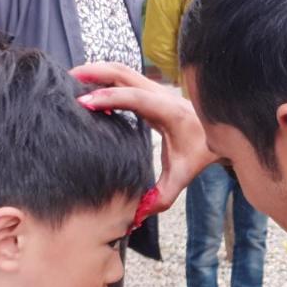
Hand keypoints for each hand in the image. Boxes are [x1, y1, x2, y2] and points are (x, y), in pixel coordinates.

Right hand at [72, 63, 217, 213]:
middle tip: (66, 78)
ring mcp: (157, 88)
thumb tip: (136, 216)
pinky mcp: (152, 90)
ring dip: (98, 70)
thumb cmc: (201, 152)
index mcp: (168, 112)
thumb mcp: (183, 176)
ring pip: (124, 70)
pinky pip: (126, 77)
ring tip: (72, 77)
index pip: (135, 97)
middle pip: (124, 73)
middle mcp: (162, 94)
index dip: (109, 97)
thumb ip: (161, 196)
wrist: (220, 133)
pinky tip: (90, 87)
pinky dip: (106, 77)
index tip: (84, 101)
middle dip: (94, 72)